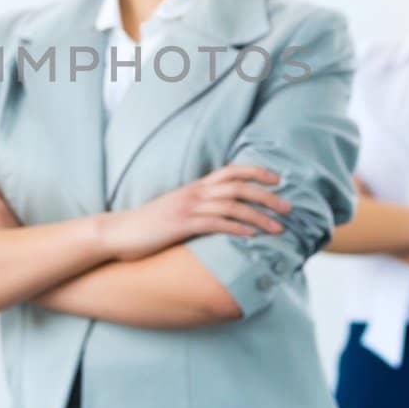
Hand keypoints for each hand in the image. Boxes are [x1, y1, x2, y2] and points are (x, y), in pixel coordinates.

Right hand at [99, 163, 290, 261]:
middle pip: (238, 187)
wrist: (119, 233)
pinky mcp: (181, 225)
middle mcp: (194, 193)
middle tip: (289, 207)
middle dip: (267, 196)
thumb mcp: (176, 211)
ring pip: (232, 206)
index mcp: (195, 187)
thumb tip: (219, 216)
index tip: (278, 180)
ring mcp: (188, 208)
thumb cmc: (148, 226)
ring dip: (259, 216)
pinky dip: (236, 228)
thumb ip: (198, 209)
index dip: (257, 172)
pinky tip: (251, 236)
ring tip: (279, 228)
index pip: (231, 171)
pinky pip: (215, 224)